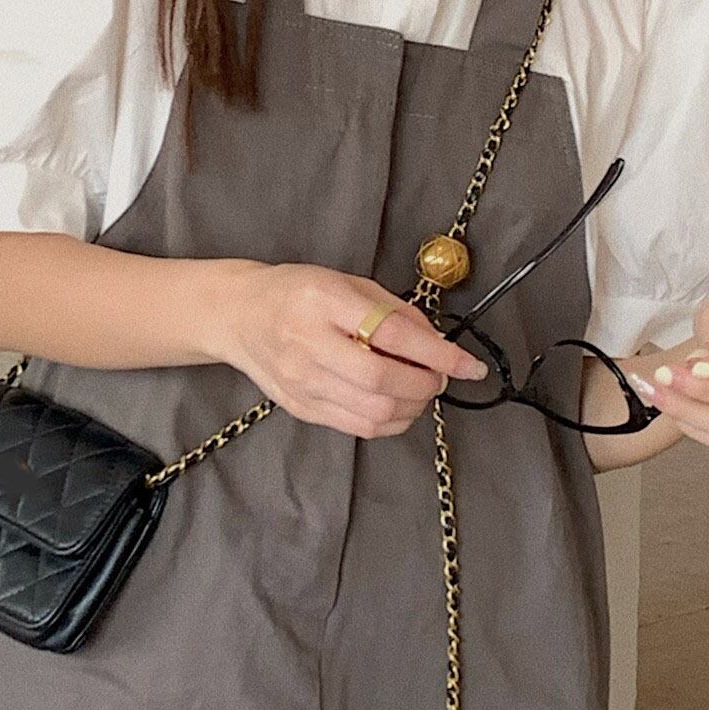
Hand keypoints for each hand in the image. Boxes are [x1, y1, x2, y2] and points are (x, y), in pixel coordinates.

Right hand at [213, 262, 487, 440]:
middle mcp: (308, 344)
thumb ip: (394, 311)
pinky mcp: (301, 408)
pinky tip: (399, 406)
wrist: (239, 315)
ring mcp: (301, 382)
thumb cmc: (297, 292)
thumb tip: (438, 345)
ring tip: (420, 390)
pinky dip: (391, 422)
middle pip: (382, 381)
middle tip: (440, 376)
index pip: (391, 333)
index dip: (438, 353)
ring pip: (374, 413)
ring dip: (413, 407)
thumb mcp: (346, 282)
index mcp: (322, 301)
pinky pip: (358, 427)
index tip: (469, 365)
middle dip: (426, 385)